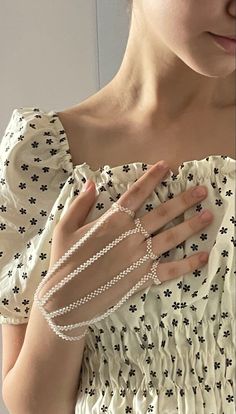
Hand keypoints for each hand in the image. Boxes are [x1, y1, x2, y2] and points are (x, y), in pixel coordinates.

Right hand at [38, 160, 212, 330]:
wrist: (67, 298)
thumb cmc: (64, 260)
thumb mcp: (65, 227)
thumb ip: (80, 203)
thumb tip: (91, 182)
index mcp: (112, 221)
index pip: (136, 194)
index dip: (152, 178)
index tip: (166, 166)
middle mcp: (130, 236)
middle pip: (162, 214)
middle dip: (184, 200)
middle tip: (202, 191)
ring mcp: (139, 257)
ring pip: (171, 238)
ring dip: (191, 226)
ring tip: (208, 216)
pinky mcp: (143, 278)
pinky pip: (170, 269)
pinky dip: (188, 263)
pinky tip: (203, 256)